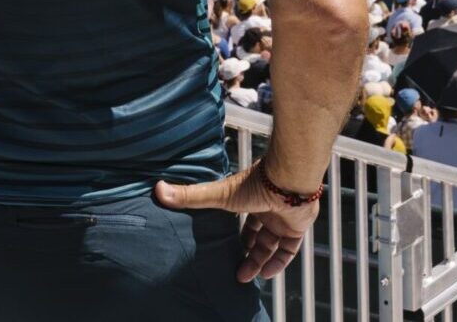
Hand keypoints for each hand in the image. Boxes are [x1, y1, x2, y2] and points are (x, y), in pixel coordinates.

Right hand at [154, 164, 319, 282]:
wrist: (289, 180)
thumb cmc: (255, 184)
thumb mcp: (219, 195)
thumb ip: (191, 196)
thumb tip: (159, 190)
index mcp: (251, 199)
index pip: (244, 221)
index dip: (237, 237)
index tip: (226, 250)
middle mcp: (268, 208)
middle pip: (257, 236)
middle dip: (247, 254)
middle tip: (236, 271)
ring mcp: (284, 217)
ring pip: (272, 244)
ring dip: (259, 261)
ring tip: (245, 276)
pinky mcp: (298, 226)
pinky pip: (289, 249)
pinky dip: (279, 262)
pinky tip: (266, 273)